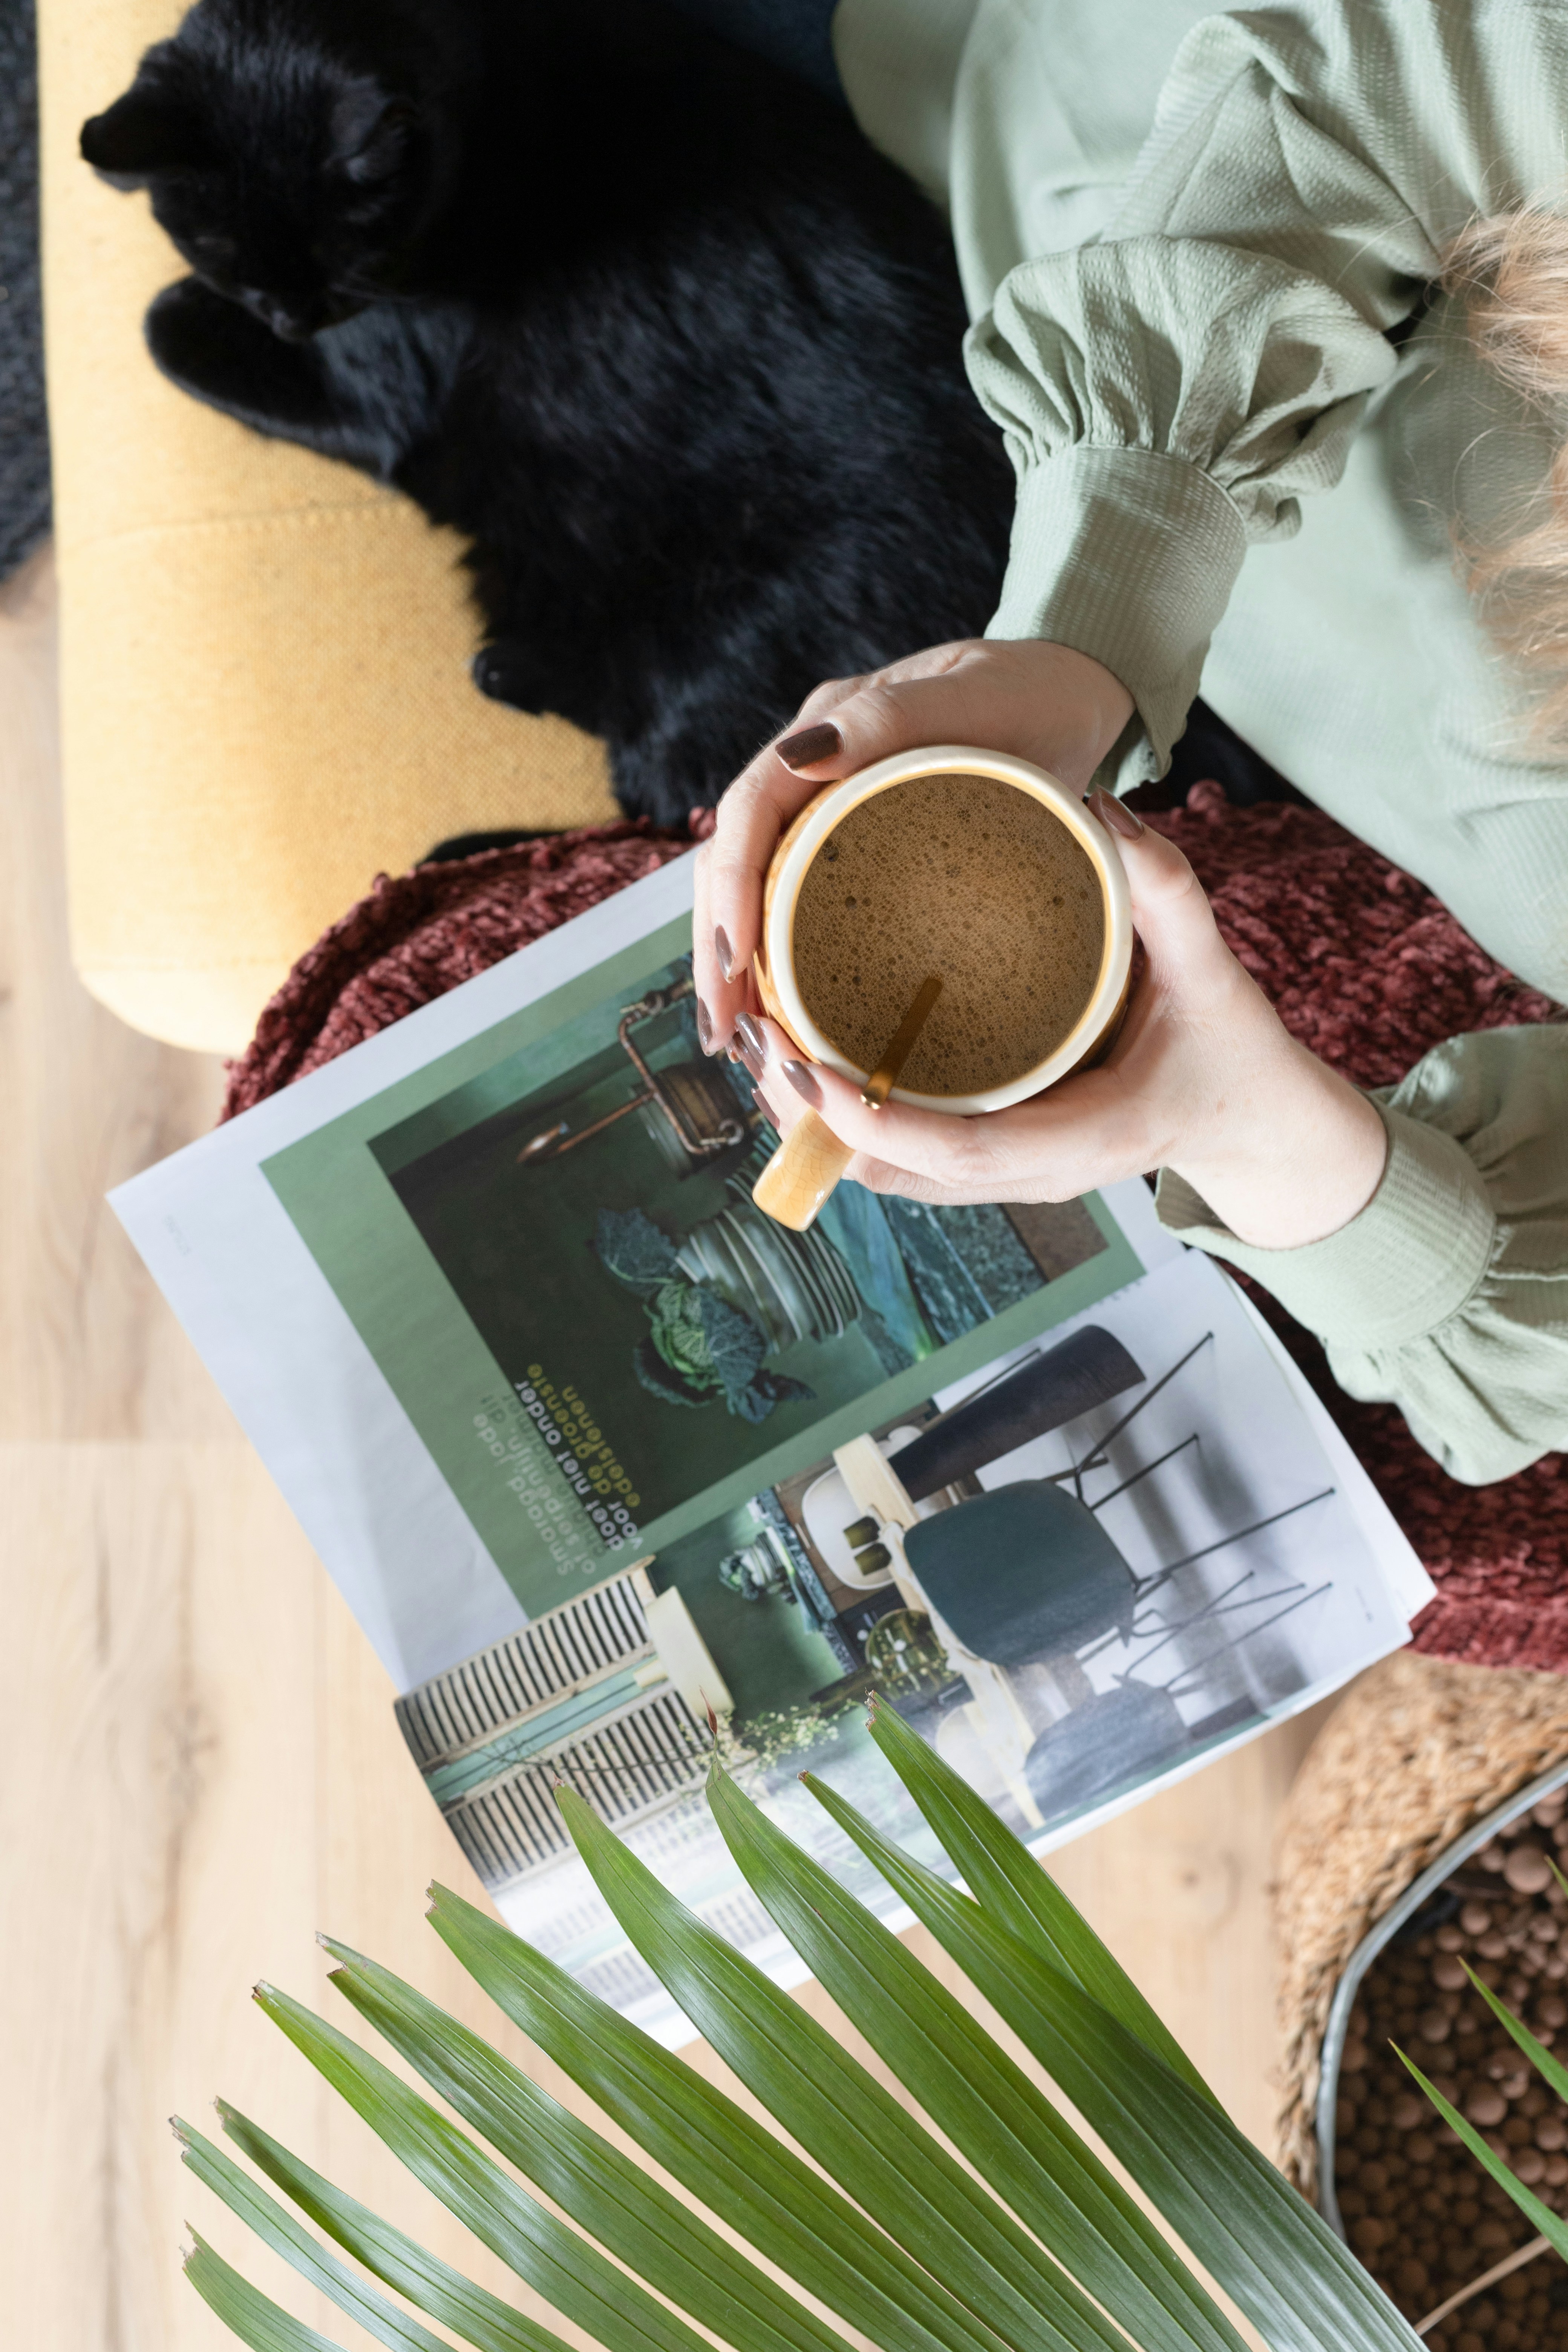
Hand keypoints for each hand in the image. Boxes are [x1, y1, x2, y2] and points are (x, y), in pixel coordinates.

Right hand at [691, 638, 1133, 1051]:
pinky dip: (783, 961)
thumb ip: (892, 719)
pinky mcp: (859, 848)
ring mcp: (833, 811)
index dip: (731, 891)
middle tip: (724, 1035)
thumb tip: (803, 756)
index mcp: (828, 729)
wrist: (1070, 696)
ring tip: (740, 1042)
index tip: (733, 965)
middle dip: (719, 951)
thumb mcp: (974, 698)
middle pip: (737, 864)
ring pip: (760, 891)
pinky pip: (802, 903)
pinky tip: (784, 1016)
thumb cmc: (1031, 693)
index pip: (749, 813)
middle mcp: (815, 771)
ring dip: (740, 967)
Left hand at [732, 795, 1388, 1251]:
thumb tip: (1102, 812)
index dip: (870, 1116)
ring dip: (819, 1123)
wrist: (1255, 1123)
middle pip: (895, 1172)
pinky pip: (903, 1158)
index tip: (802, 1061)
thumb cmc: (1234, 1051)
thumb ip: (1167, 894)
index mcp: (1081, 1139)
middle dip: (814, 1119)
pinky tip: (810, 1059)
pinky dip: (850, 1121)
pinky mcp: (995, 1162)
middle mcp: (1033, 1174)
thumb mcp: (1215, 972)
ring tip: (763, 1041)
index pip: (954, 1149)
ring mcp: (1009, 1178)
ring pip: (887, 1174)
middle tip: (755, 1037)